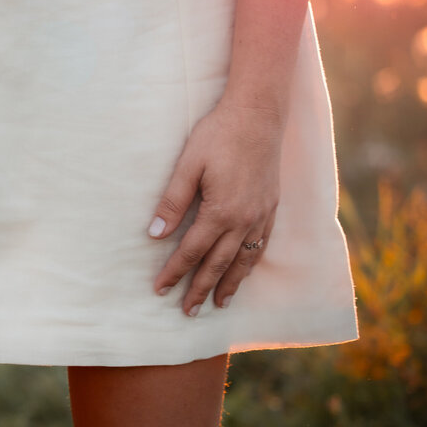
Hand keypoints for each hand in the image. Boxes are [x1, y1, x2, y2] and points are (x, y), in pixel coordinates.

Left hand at [148, 100, 282, 314]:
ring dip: (230, 283)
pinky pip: (262, 244)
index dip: (174, 272)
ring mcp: (261, 214)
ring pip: (244, 259)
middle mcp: (244, 220)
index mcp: (220, 212)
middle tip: (188, 312)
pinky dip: (251, 263)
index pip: (191, 251)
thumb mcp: (187, 165)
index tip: (159, 290)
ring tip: (218, 303)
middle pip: (218, 264)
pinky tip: (245, 270)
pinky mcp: (272, 206)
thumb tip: (155, 234)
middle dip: (201, 289)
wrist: (258, 114)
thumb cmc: (218, 135)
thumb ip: (172, 201)